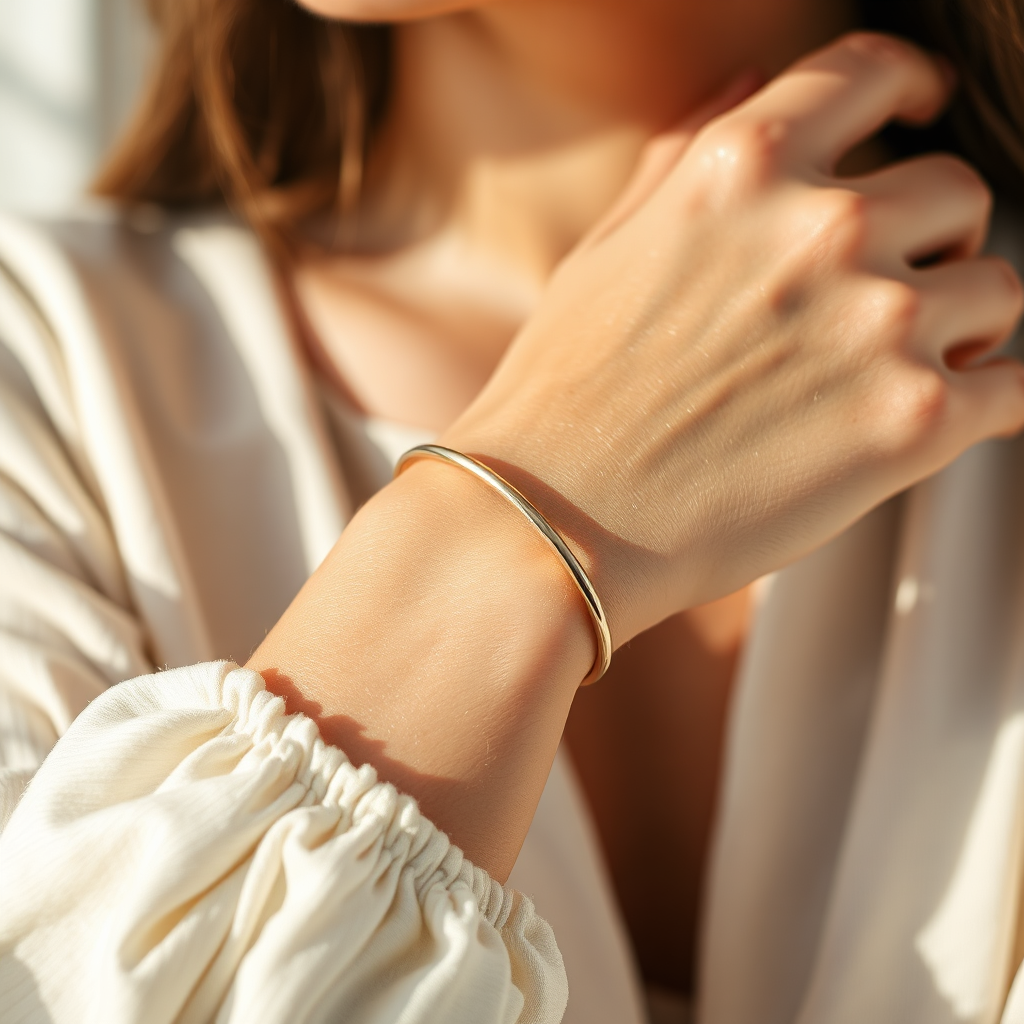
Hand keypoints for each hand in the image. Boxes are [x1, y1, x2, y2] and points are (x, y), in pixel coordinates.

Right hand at [445, 32, 1023, 645]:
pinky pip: (1016, 388)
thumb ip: (684, 158)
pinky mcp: (912, 424)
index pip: (874, 74)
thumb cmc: (562, 397)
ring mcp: (877, 323)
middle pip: (957, 192)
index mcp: (742, 168)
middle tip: (887, 293)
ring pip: (999, 289)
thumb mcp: (606, 252)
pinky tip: (944, 415)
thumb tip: (748, 87)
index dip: (911, 89)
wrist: (550, 521)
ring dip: (959, 327)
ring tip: (897, 371)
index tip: (921, 113)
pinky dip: (991, 400)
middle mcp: (823, 227)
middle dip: (931, 240)